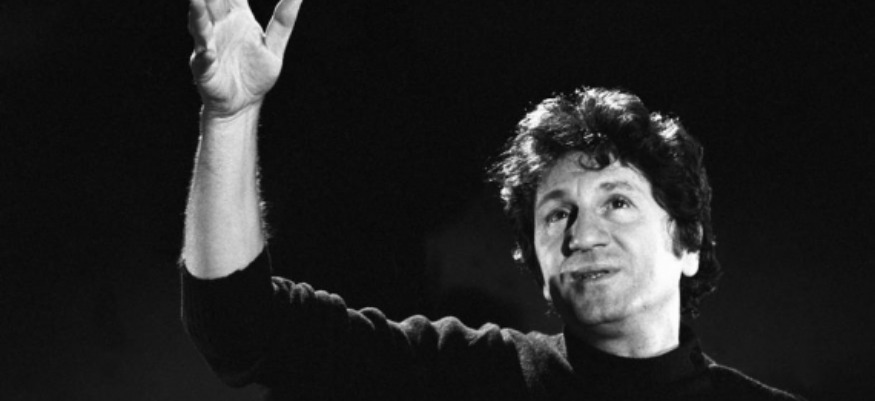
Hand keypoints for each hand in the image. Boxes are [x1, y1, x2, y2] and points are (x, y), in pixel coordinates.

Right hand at [188, 0, 302, 117]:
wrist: (243, 104)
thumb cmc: (256, 75)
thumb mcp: (275, 46)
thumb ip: (284, 19)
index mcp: (238, 17)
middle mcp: (220, 25)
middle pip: (213, 0)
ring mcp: (209, 43)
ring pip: (201, 22)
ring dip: (199, 10)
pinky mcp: (204, 65)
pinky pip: (204, 54)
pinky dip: (205, 48)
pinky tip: (206, 45)